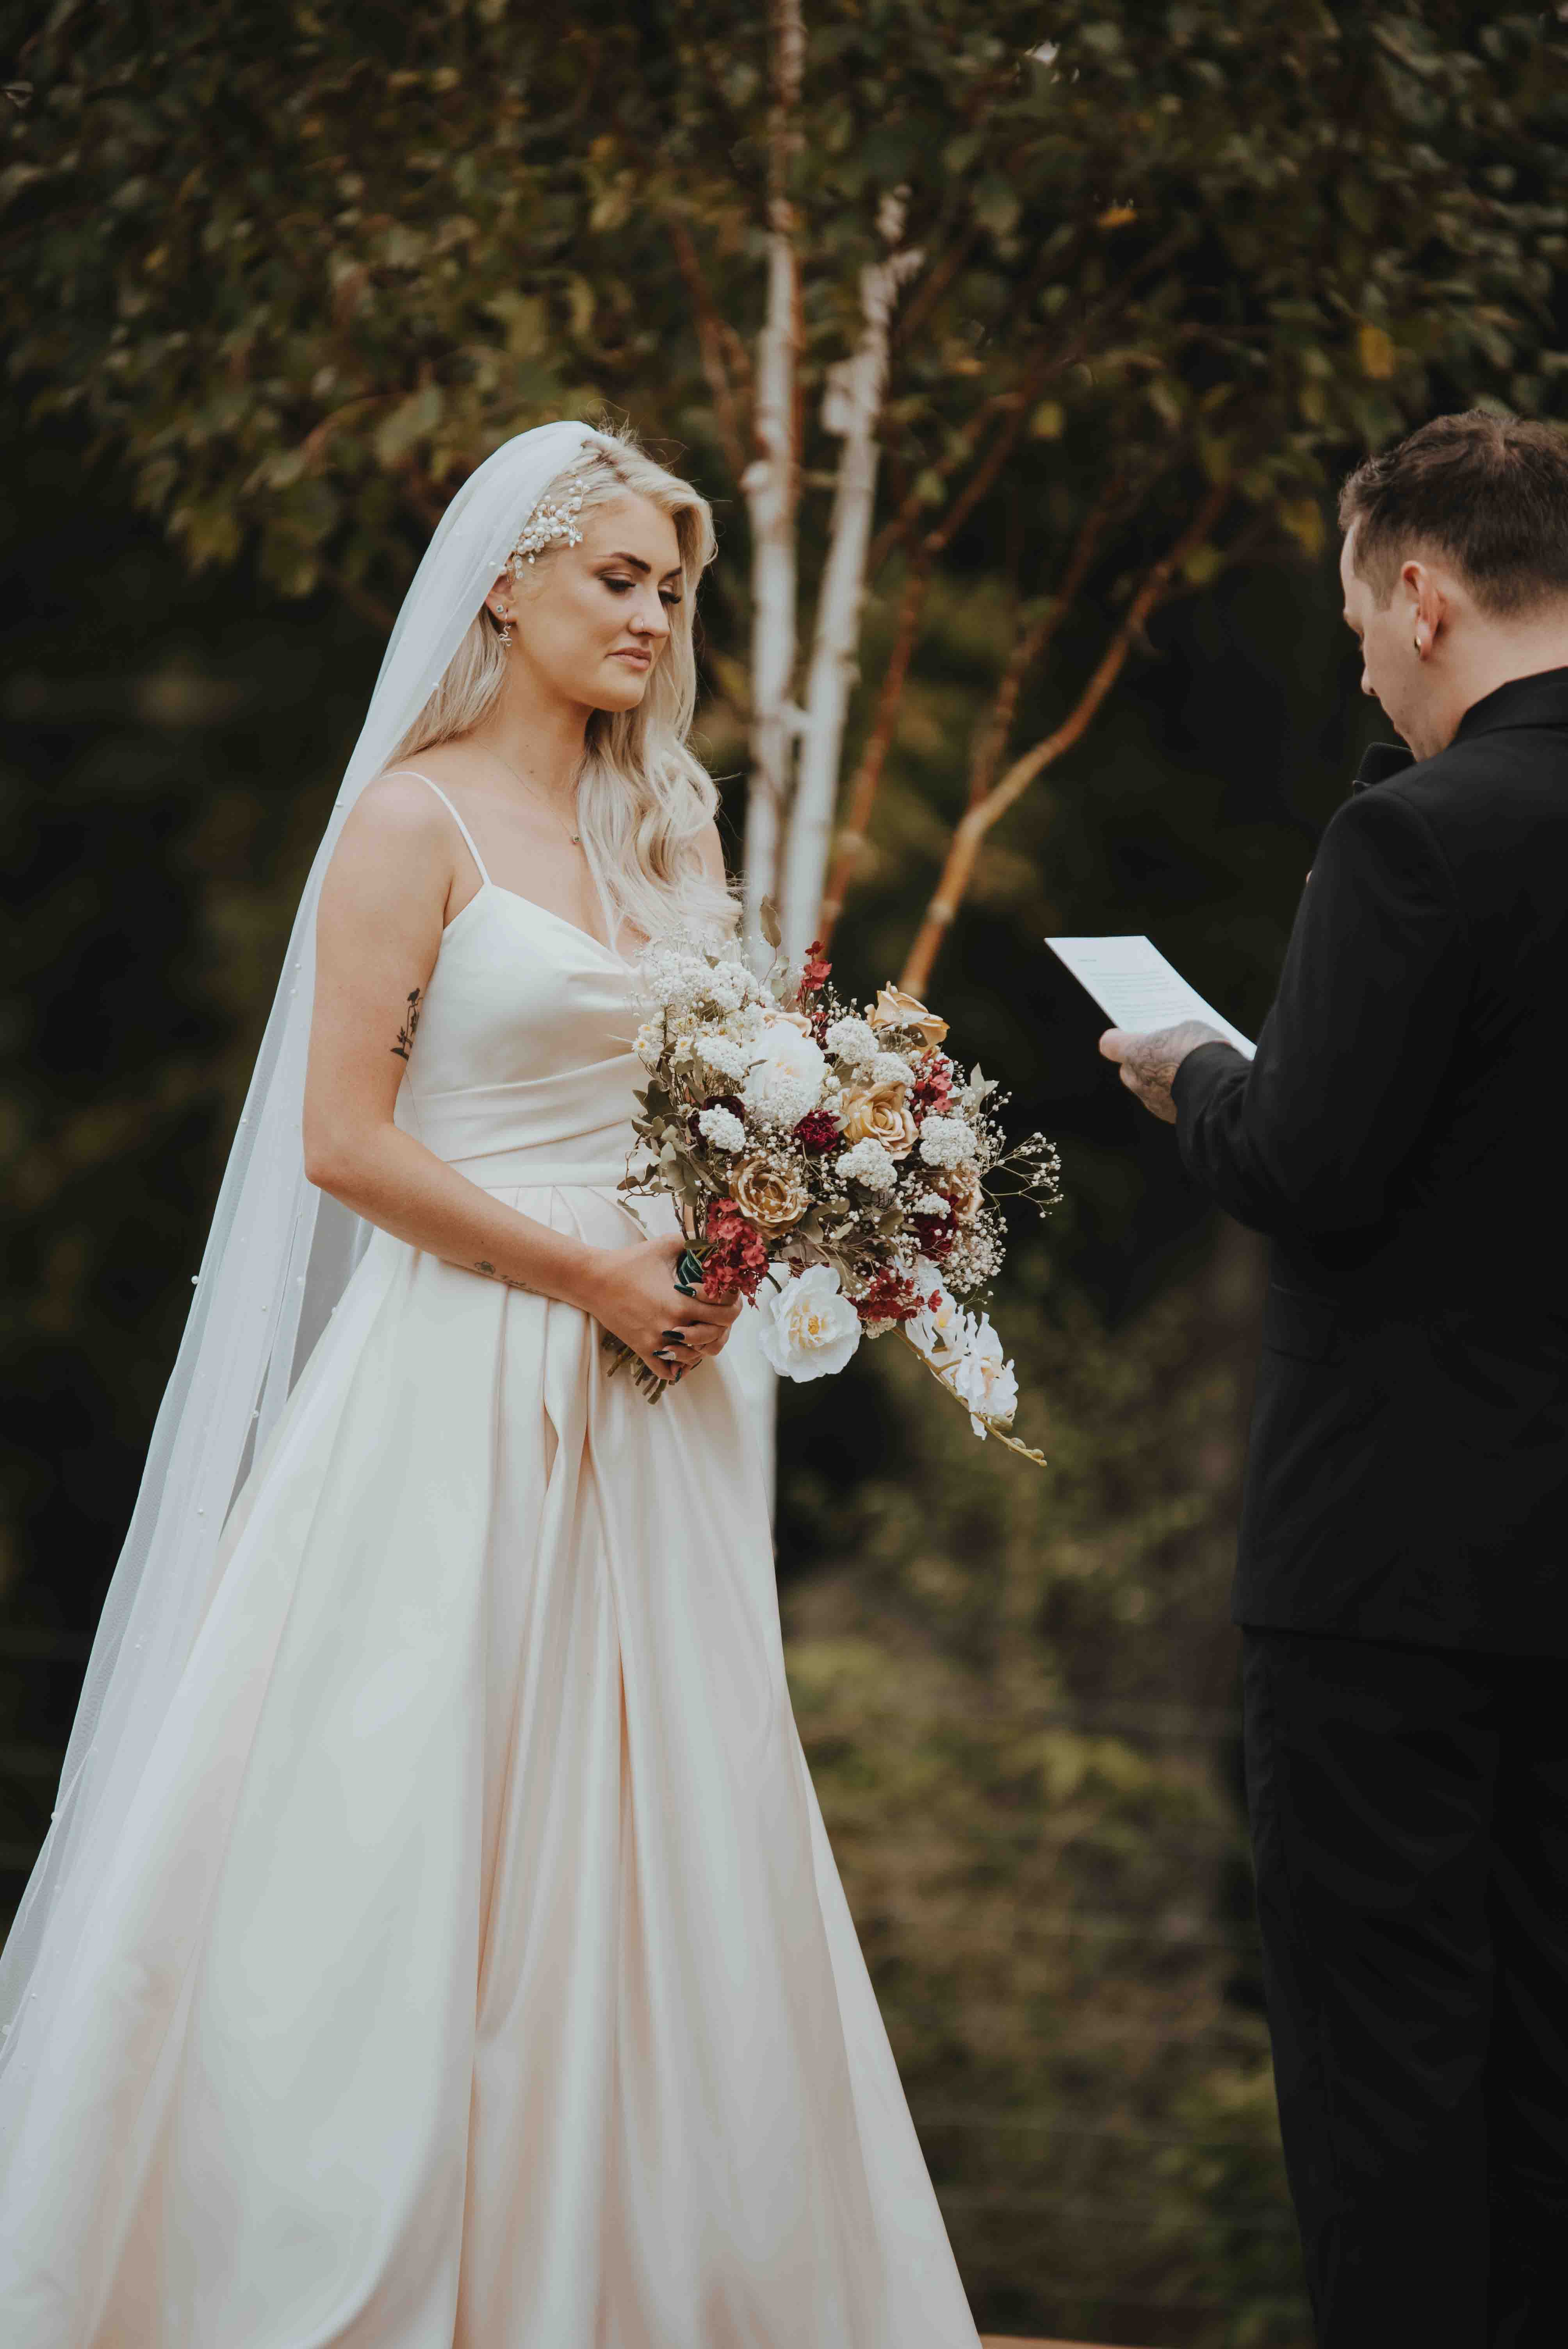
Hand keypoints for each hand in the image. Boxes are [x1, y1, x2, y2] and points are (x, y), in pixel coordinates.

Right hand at [580, 1234, 741, 1380]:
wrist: (595, 1281)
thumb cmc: (630, 1262)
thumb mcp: (664, 1245)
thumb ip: (693, 1241)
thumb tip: (713, 1237)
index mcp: (683, 1301)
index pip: (725, 1312)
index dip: (732, 1304)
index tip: (727, 1296)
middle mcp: (673, 1325)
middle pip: (716, 1335)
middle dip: (723, 1324)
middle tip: (720, 1314)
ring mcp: (658, 1341)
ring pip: (695, 1357)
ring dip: (702, 1345)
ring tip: (702, 1331)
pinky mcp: (643, 1350)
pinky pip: (668, 1371)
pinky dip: (678, 1366)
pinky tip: (681, 1352)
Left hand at [1098, 1020, 1230, 1123]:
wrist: (1219, 1088)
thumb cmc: (1202, 1050)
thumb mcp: (1189, 1029)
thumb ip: (1172, 1037)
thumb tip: (1176, 1044)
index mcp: (1134, 1052)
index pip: (1110, 1044)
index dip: (1118, 1039)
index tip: (1123, 1034)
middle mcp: (1136, 1079)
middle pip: (1128, 1070)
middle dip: (1141, 1063)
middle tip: (1161, 1053)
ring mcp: (1151, 1102)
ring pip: (1148, 1089)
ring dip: (1160, 1081)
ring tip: (1184, 1071)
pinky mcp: (1169, 1117)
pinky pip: (1167, 1103)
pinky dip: (1176, 1096)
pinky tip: (1195, 1087)